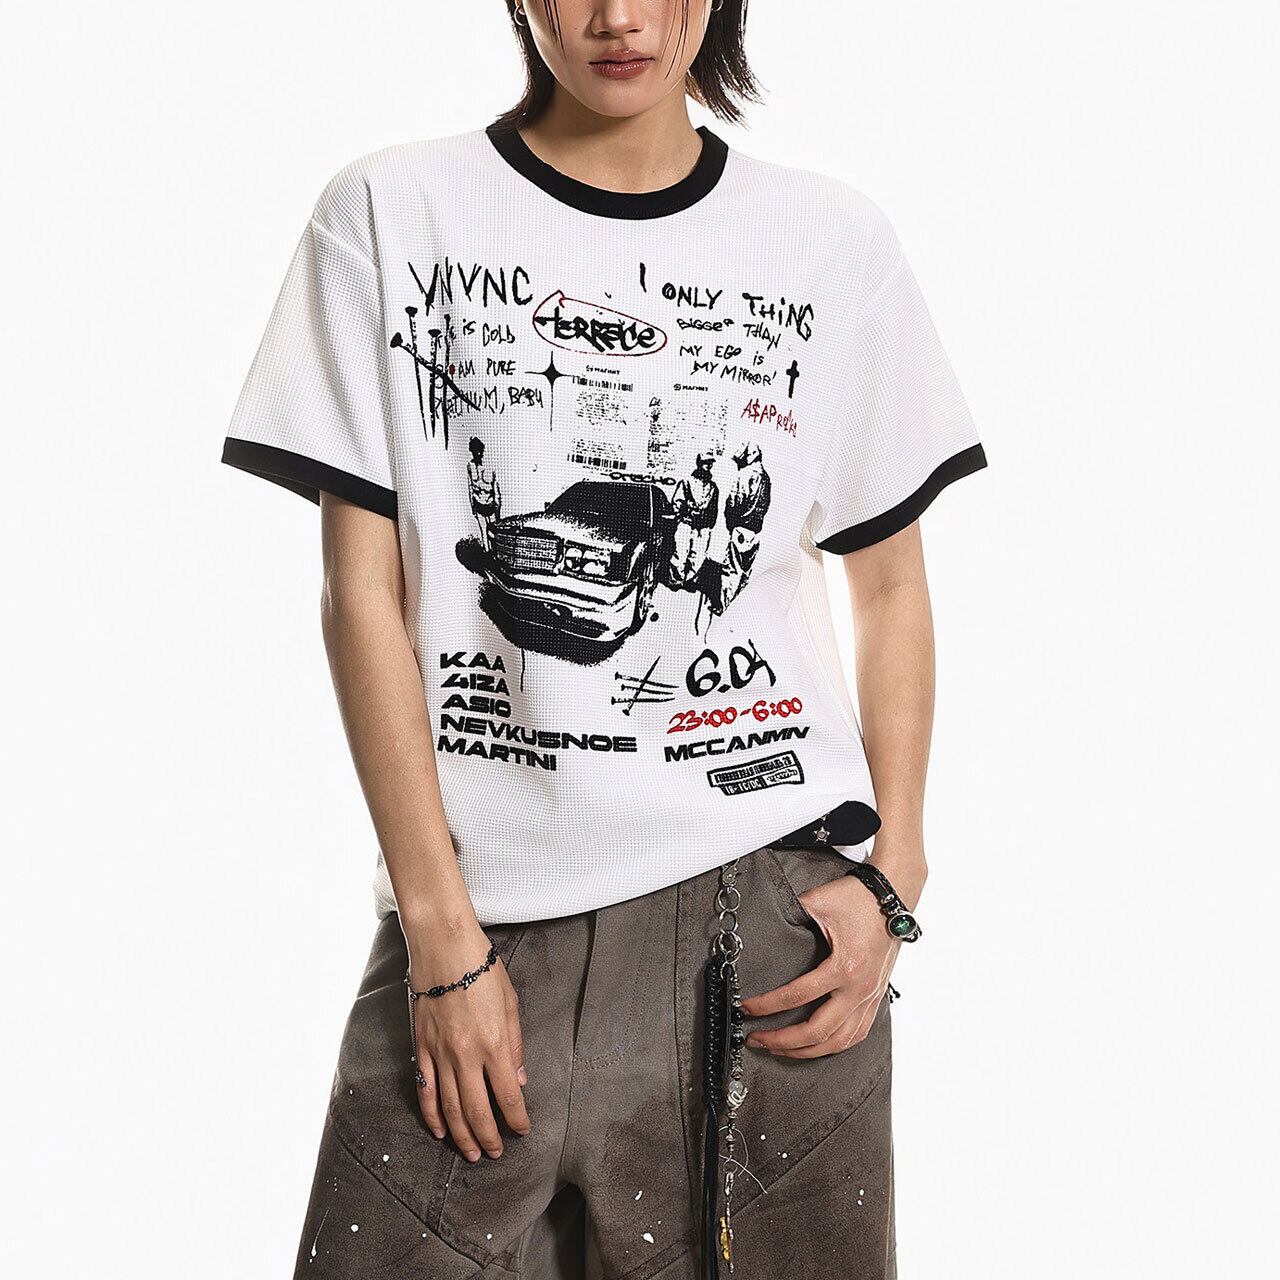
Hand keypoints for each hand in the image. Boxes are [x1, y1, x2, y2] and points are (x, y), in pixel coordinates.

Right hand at [404, 921, 530, 1160]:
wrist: (443, 945)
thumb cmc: (482, 968)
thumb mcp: (510, 1003)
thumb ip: (515, 1046)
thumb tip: (518, 1082)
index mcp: (494, 1044)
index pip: (507, 1096)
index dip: (517, 1120)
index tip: (523, 1131)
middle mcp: (466, 1055)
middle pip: (477, 1111)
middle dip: (489, 1137)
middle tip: (496, 1154)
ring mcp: (439, 1054)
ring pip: (450, 1108)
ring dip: (462, 1136)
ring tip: (472, 1153)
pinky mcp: (420, 1048)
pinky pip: (425, 1090)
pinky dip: (432, 1115)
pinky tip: (440, 1131)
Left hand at [739, 857, 924, 1057]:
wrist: (892, 895)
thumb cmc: (857, 898)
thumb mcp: (817, 903)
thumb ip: (789, 917)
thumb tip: (762, 928)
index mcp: (844, 967)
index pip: (797, 996)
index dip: (767, 1006)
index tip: (747, 1009)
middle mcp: (859, 988)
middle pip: (818, 1031)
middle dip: (783, 1041)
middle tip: (757, 1038)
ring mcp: (871, 996)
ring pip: (839, 1041)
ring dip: (807, 1051)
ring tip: (781, 1049)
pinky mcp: (876, 997)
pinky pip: (857, 1034)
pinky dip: (833, 1045)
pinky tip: (816, 1046)